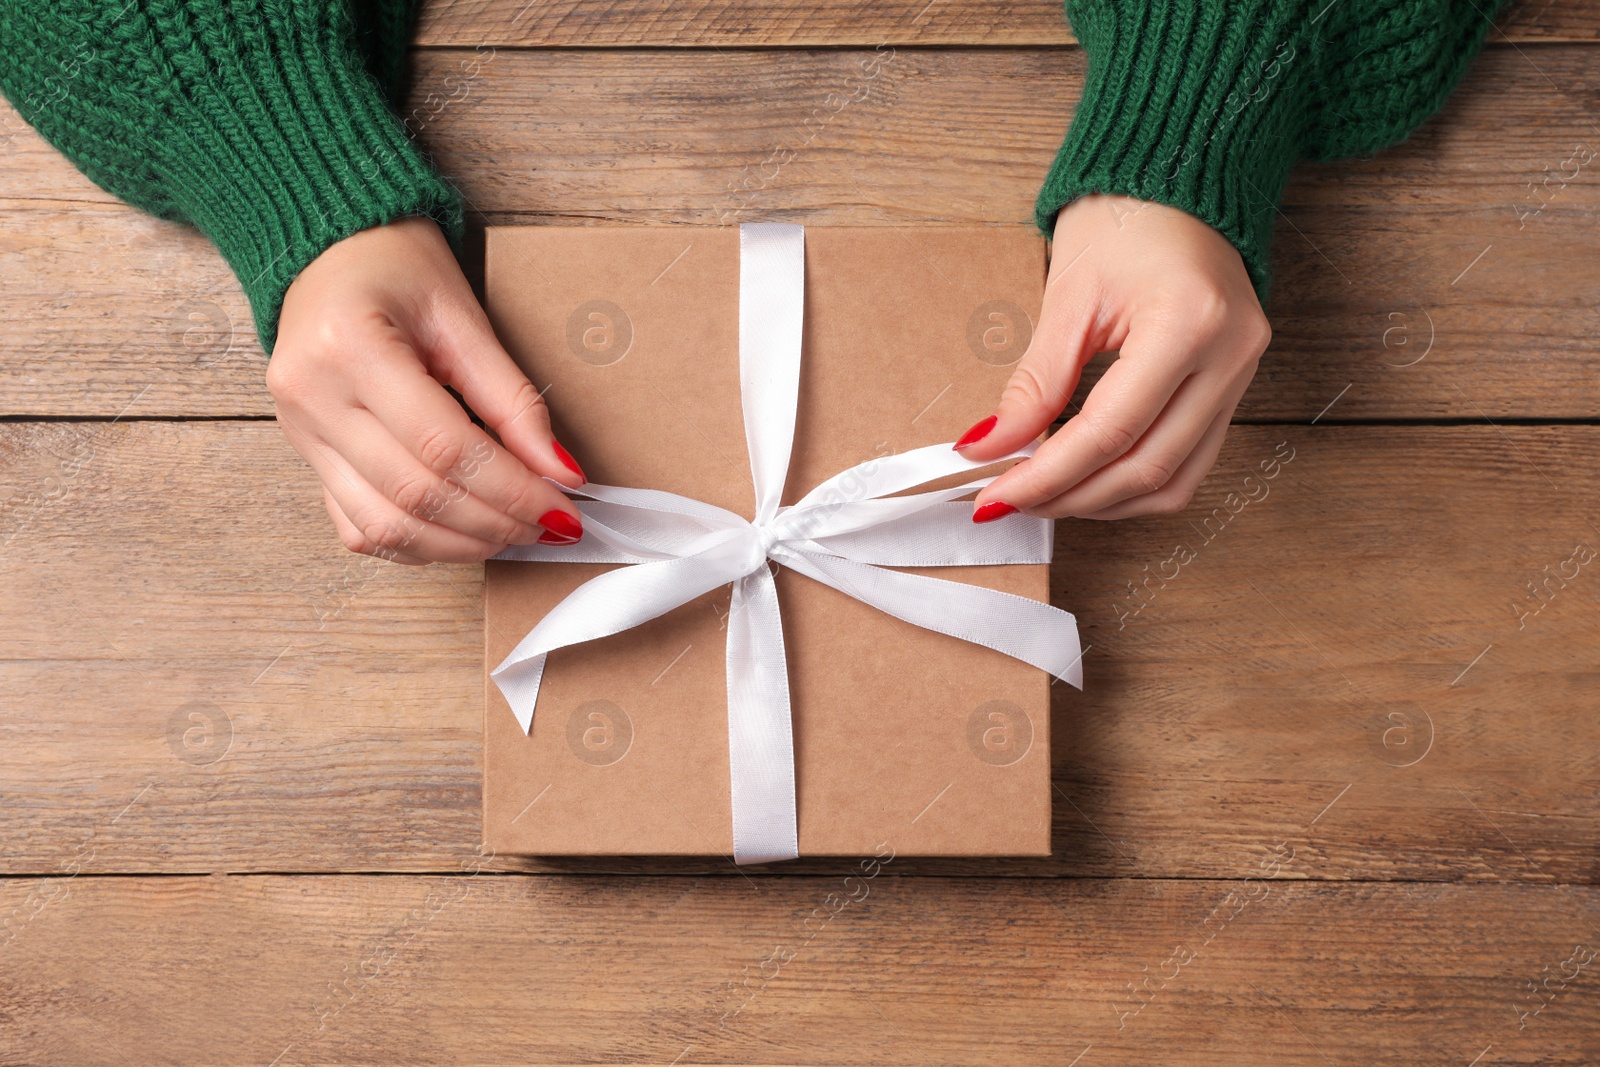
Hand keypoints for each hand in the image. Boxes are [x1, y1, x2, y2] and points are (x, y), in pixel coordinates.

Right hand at [267, 217, 585, 563]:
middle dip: (495, 521)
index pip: (445, 447)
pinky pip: (359, 526)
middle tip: (549, 526)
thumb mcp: (464, 317)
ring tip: (513, 533)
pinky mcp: (305, 456)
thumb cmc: (396, 268)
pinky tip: (461, 534)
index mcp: (350, 347)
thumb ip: (513, 399)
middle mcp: (313, 397)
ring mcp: (299, 433)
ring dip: (459, 544)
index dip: (512, 488)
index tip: (563, 506)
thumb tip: (561, 471)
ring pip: (384, 525)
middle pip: (416, 493)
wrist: (326, 249)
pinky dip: (417, 542)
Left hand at [958, 194, 1269, 520]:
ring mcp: (1242, 373)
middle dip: (1070, 496)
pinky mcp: (1237, 383)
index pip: (1110, 432)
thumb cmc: (1126, 217)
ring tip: (1044, 496)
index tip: (994, 493)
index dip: (1047, 473)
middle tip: (1010, 500)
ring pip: (1175, 480)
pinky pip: (1190, 461)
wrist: (1180, 175)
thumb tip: (991, 447)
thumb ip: (1034, 384)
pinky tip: (1088, 479)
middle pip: (1147, 467)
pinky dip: (1135, 482)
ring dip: (1104, 501)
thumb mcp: (1068, 297)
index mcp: (1190, 323)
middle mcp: (1231, 356)